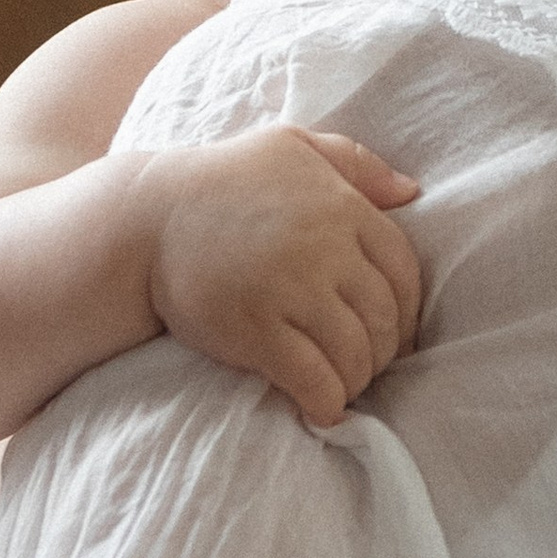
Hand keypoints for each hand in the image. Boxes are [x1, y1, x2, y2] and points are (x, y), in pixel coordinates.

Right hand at [144, 130, 422, 428]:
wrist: (144, 220)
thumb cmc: (224, 181)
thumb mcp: (291, 148)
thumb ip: (355, 163)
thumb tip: (411, 191)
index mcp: (343, 207)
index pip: (405, 272)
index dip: (407, 312)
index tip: (393, 333)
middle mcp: (325, 248)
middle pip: (384, 319)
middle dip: (384, 353)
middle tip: (367, 366)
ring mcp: (290, 290)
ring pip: (354, 354)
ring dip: (356, 381)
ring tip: (343, 388)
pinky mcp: (255, 330)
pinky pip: (313, 378)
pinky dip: (326, 401)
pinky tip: (323, 409)